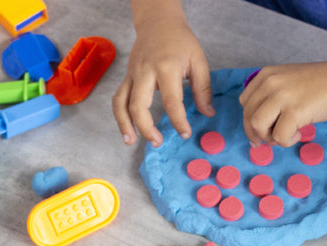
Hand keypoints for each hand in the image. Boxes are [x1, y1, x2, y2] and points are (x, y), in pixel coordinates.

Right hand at [112, 3, 213, 147]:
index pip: (171, 101)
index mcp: (166, 68)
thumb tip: (207, 114)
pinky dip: (120, 116)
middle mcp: (145, 72)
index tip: (185, 134)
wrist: (158, 22)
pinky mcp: (126, 77)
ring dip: (124, 124)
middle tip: (158, 142)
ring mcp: (132, 75)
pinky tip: (127, 129)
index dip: (178, 121)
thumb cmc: (181, 41)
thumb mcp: (198, 61)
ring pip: (120, 103)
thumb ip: (203, 89)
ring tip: (131, 141)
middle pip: (138, 105)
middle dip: (146, 128)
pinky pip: (118, 98)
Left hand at [238, 61, 326, 146]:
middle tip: (269, 141)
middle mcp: (270, 83)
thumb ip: (272, 94)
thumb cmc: (323, 83)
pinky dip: (287, 141)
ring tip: (285, 135)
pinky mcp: (295, 111)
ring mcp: (282, 96)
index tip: (259, 131)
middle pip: (248, 116)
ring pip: (257, 126)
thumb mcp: (289, 80)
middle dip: (256, 134)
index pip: (245, 102)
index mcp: (267, 74)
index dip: (249, 120)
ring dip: (269, 138)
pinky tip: (299, 133)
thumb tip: (259, 124)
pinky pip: (279, 136)